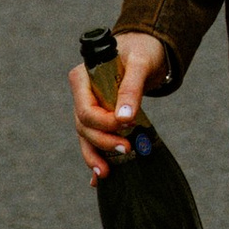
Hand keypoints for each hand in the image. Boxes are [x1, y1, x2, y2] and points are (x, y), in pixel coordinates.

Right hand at [70, 32, 169, 179]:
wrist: (147, 51)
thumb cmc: (142, 51)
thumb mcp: (140, 64)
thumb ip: (131, 89)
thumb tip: (125, 118)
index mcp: (82, 78)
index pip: (85, 110)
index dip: (103, 123)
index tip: (126, 125)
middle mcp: (81, 94)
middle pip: (84, 126)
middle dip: (103, 141)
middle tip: (127, 148)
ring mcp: (88, 107)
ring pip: (86, 136)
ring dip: (96, 155)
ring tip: (107, 173)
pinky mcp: (99, 118)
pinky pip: (94, 140)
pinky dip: (96, 157)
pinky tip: (99, 177)